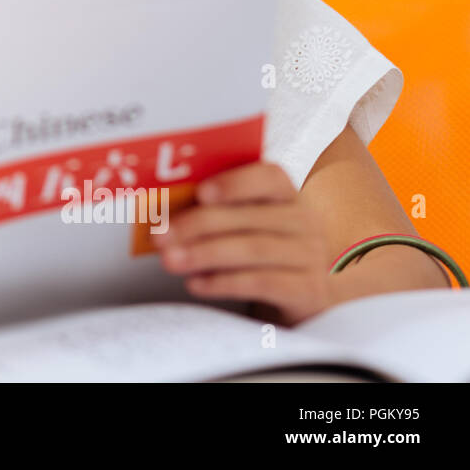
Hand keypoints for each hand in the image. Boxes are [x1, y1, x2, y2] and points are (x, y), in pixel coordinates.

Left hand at [155, 162, 333, 324]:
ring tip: (169, 260)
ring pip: (253, 250)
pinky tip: (195, 283)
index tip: (200, 193)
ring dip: (204, 254)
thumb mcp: (244, 223)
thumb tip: (163, 212)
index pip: (270, 177)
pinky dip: (224, 282)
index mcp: (285, 195)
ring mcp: (310, 256)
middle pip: (250, 217)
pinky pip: (262, 283)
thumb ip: (214, 211)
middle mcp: (303, 221)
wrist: (304, 292)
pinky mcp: (308, 291)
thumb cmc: (261, 247)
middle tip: (160, 235)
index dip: (235, 183)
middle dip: (198, 224)